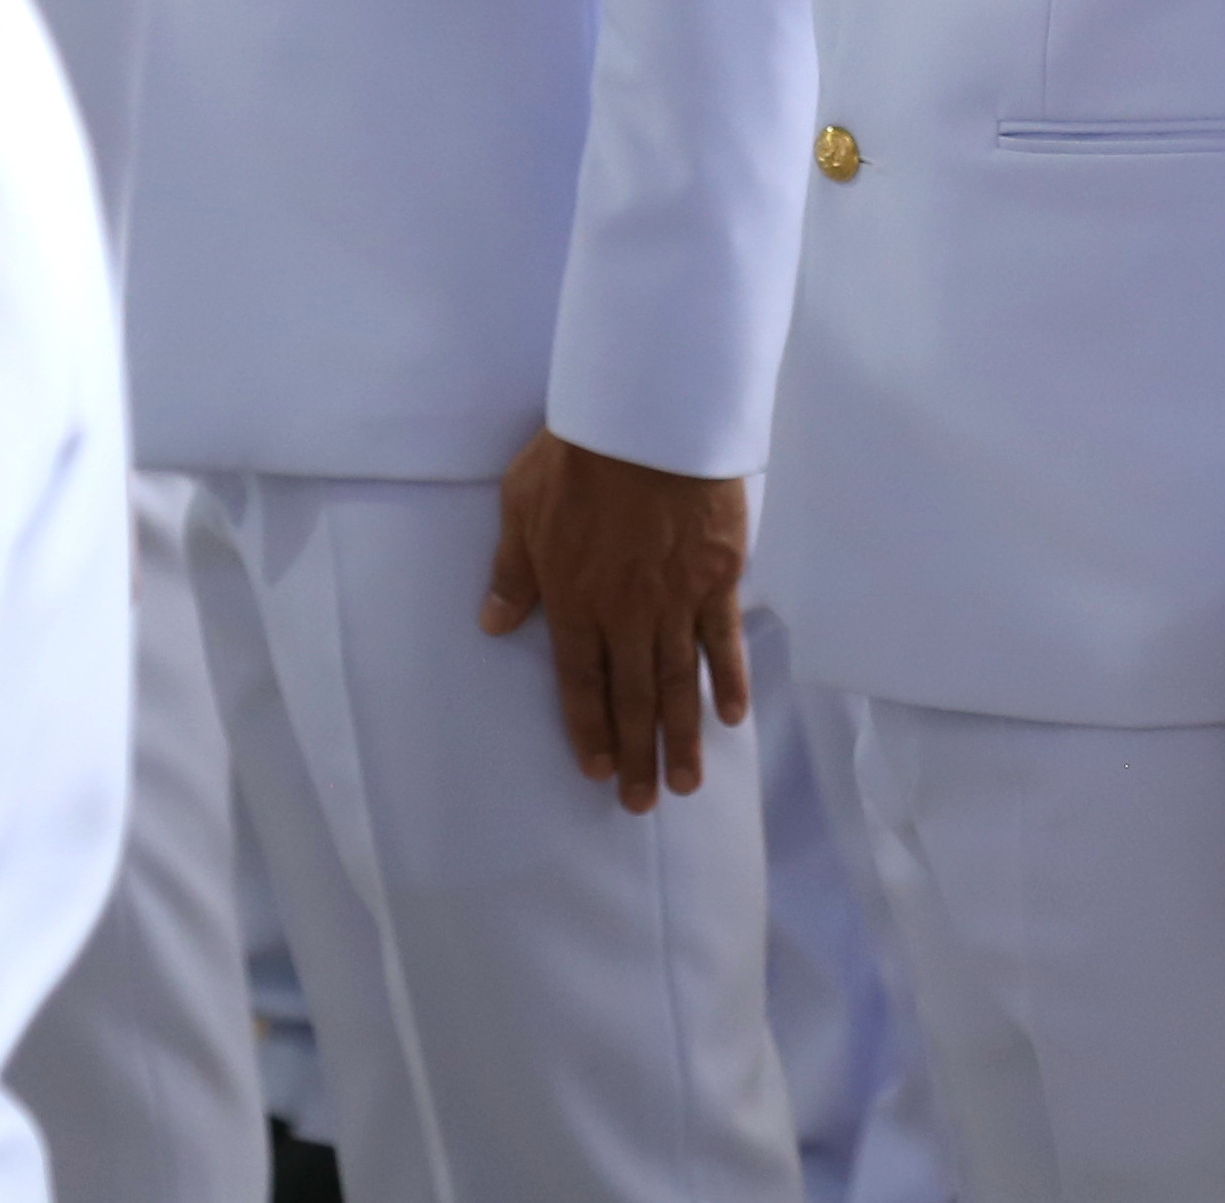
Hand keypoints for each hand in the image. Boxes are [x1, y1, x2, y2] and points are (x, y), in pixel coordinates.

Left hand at [478, 429, 750, 812]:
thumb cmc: (578, 458)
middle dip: (637, 755)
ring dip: (681, 737)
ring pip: (676, 682)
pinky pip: (722, 640)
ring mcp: (676, 600)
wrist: (648, 422)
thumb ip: (513, 572)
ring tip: (687, 783)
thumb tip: (493, 624)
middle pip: (631, 698)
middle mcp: (625, 615)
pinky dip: (727, 679)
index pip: (580, 682)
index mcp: (574, 602)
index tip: (595, 771)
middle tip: (642, 803)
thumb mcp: (522, 508)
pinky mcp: (717, 577)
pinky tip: (731, 717)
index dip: (588, 729)